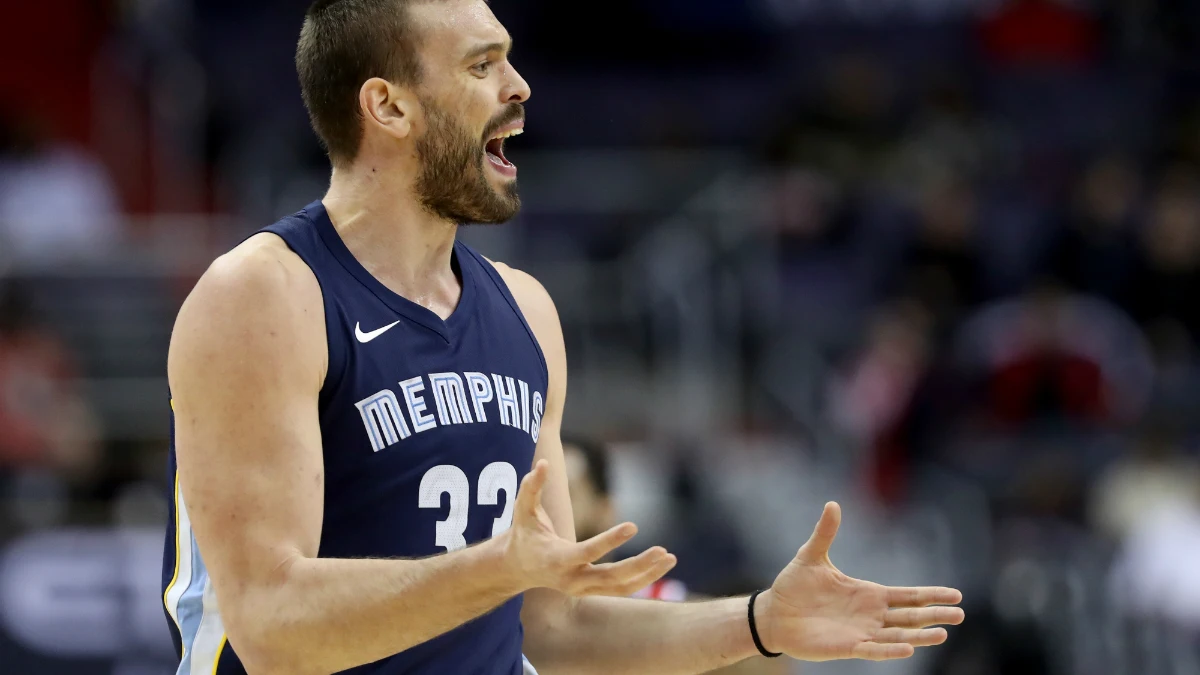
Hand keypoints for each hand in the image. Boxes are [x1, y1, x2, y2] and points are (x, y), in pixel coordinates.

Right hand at [499, 459, 676, 595]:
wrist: (518, 567)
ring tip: (670, 558)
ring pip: (620, 588)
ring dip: (647, 575)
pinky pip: (621, 589)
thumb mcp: (522, 509)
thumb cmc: (524, 533)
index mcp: (556, 560)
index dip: (610, 540)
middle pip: (610, 578)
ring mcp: (582, 589)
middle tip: (663, 550)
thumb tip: (542, 465)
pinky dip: (642, 579)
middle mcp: (571, 580)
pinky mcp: (591, 591)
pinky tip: (661, 565)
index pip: (587, 552)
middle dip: (638, 566)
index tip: (634, 525)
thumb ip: (531, 487)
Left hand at [755, 502, 963, 661]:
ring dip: (919, 636)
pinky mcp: (847, 647)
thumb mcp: (811, 555)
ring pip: (897, 636)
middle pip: (910, 617)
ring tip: (942, 634)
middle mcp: (870, 615)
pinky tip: (908, 648)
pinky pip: (872, 650)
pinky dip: (889, 650)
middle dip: (934, 615)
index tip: (956, 595)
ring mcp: (861, 632)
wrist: (773, 613)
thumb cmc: (794, 585)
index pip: (907, 596)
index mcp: (868, 593)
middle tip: (960, 614)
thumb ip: (825, 532)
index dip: (931, 595)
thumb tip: (832, 503)